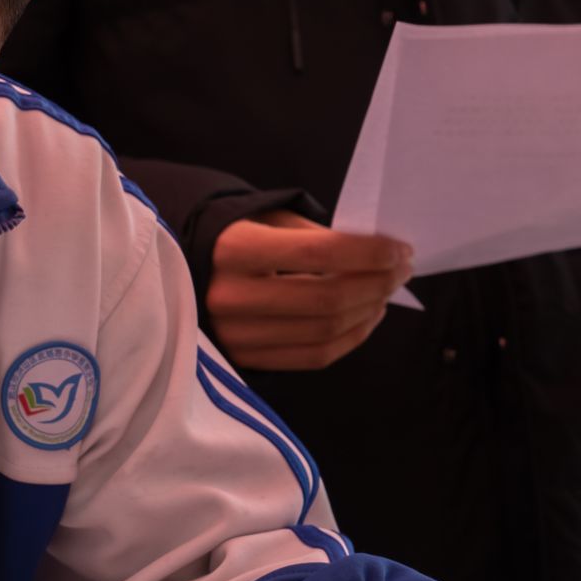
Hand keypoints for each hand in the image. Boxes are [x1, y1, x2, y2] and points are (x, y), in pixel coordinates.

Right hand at [206, 211, 411, 370]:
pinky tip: (367, 315)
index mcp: (232, 250)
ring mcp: (235, 335)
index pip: (318, 253)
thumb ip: (316, 235)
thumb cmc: (233, 238)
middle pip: (327, 299)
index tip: (400, 249)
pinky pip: (316, 357)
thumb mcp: (267, 220)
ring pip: (326, 331)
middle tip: (402, 269)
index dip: (369, 253)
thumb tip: (379, 256)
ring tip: (387, 290)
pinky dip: (353, 337)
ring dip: (371, 310)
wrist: (179, 273)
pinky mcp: (244, 360)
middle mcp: (229, 296)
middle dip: (378, 283)